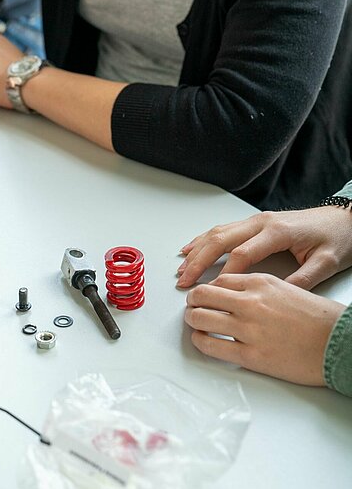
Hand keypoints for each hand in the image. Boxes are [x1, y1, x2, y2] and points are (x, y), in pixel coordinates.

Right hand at [177, 207, 351, 288]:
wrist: (345, 218)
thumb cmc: (338, 238)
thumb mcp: (327, 263)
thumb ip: (301, 280)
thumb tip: (275, 297)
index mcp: (278, 232)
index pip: (243, 254)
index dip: (225, 273)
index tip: (213, 290)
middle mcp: (262, 223)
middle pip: (221, 241)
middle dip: (199, 262)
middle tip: (183, 280)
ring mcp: (256, 220)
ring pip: (217, 233)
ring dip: (196, 250)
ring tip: (181, 268)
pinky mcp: (254, 222)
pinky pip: (222, 229)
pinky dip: (203, 239)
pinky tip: (191, 248)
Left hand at [185, 273, 344, 385]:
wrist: (340, 343)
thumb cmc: (318, 319)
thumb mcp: (287, 289)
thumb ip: (256, 289)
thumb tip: (229, 293)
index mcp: (261, 283)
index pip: (218, 281)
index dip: (206, 289)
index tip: (203, 295)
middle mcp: (251, 303)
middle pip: (202, 295)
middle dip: (192, 302)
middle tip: (192, 307)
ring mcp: (249, 329)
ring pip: (200, 318)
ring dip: (192, 320)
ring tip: (195, 323)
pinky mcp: (251, 355)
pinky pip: (210, 346)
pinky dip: (199, 342)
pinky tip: (202, 340)